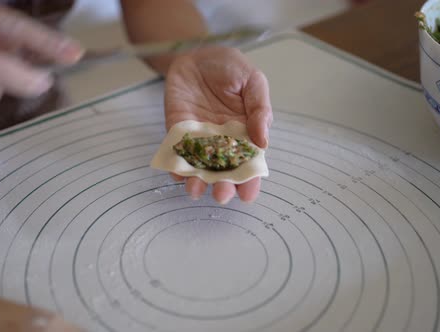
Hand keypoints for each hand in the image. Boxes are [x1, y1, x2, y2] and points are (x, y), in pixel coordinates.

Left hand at [164, 47, 272, 203]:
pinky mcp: (177, 132)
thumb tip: (263, 141)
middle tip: (222, 195)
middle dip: (223, 186)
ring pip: (199, 168)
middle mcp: (223, 142)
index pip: (249, 163)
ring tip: (197, 190)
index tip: (248, 194)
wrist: (197, 54)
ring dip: (197, 181)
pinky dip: (175, 165)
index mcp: (246, 134)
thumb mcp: (253, 82)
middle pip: (224, 172)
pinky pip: (176, 153)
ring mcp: (199, 139)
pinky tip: (177, 173)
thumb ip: (259, 109)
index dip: (249, 181)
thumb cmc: (230, 68)